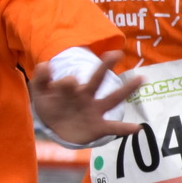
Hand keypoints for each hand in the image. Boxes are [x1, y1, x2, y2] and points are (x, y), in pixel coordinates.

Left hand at [28, 51, 144, 145]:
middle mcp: (87, 97)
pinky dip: (124, 129)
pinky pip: (113, 128)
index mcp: (73, 88)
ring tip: (141, 79)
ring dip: (126, 90)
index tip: (68, 82)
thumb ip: (40, 79)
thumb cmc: (50, 105)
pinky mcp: (98, 127)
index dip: (67, 82)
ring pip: (112, 99)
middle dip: (105, 67)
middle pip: (97, 80)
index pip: (72, 81)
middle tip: (116, 53)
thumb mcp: (40, 92)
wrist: (55, 128)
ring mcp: (94, 111)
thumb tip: (45, 64)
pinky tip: (137, 128)